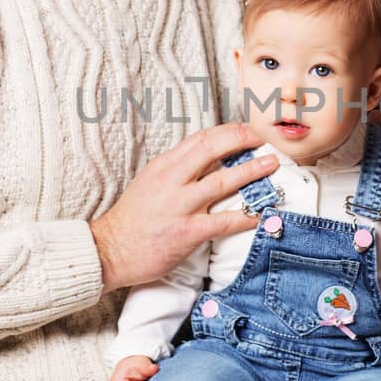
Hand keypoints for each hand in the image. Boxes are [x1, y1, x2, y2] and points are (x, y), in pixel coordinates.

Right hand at [89, 123, 278, 291]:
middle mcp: (172, 180)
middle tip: (263, 140)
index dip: (227, 131)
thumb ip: (175, 170)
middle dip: (242, 140)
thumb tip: (205, 160)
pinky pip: (225, 221)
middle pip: (212, 149)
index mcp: (163, 166)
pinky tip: (261, 213)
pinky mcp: (188, 232)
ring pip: (223, 181)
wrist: (109, 250)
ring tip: (271, 165)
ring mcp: (181, 206)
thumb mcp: (149, 182)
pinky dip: (246, 216)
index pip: (200, 139)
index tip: (245, 130)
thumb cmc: (131, 219)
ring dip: (252, 171)